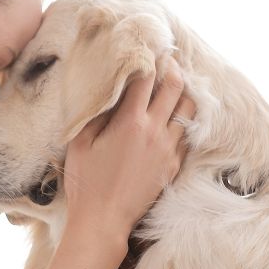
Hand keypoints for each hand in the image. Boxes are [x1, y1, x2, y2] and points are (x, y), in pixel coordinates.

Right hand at [62, 59, 195, 262]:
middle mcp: (155, 132)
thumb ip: (96, 113)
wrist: (104, 220)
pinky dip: (183, 120)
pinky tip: (175, 117)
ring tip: (175, 85)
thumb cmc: (86, 181)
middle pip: (175, 87)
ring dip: (183, 93)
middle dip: (171, 68)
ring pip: (188, 110)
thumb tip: (107, 90)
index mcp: (130, 122)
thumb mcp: (80, 142)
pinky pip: (187, 135)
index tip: (146, 48)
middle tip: (167, 59)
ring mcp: (168, 150)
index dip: (147, 59)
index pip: (146, 78)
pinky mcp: (173, 166)